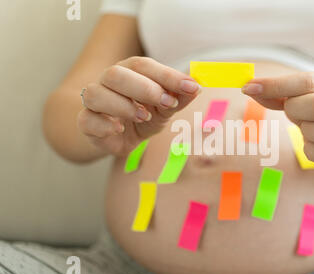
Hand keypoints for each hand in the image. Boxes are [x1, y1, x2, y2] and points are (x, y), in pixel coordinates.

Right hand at [77, 57, 200, 155]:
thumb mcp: (164, 108)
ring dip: (123, 105)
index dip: (168, 76)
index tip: (192, 87)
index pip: (144, 65)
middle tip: (167, 103)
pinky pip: (87, 120)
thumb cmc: (142, 115)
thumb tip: (196, 88)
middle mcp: (108, 82)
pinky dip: (104, 124)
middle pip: (116, 74)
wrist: (118, 137)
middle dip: (145, 88)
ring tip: (144, 117)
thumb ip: (178, 98)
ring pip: (96, 94)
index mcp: (130, 71)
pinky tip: (119, 129)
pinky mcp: (86, 123)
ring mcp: (94, 102)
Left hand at [242, 71, 313, 166]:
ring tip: (305, 127)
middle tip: (292, 111)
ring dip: (306, 131)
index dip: (276, 85)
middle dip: (296, 110)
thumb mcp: (299, 93)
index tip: (249, 88)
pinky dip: (310, 151)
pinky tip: (309, 142)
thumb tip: (249, 88)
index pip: (308, 81)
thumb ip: (276, 91)